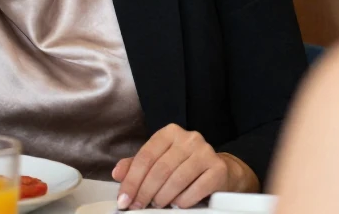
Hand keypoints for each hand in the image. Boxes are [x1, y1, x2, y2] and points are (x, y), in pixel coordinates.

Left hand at [111, 124, 256, 209]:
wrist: (221, 170)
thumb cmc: (184, 166)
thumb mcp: (159, 161)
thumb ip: (136, 165)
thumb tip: (117, 173)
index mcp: (170, 133)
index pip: (145, 156)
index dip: (132, 180)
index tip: (124, 198)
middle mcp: (189, 139)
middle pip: (159, 169)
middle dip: (144, 192)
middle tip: (137, 206)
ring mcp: (205, 152)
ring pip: (176, 179)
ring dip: (162, 197)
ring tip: (157, 205)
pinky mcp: (218, 169)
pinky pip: (196, 189)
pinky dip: (182, 201)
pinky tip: (177, 204)